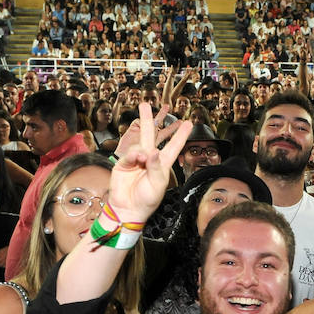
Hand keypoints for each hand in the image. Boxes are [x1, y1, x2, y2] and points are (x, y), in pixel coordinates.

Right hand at [104, 102, 189, 224]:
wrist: (128, 209)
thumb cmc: (147, 200)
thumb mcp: (157, 184)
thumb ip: (156, 167)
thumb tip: (153, 152)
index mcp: (163, 164)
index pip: (173, 146)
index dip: (180, 135)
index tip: (189, 123)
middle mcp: (150, 159)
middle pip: (151, 136)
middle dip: (149, 120)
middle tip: (145, 105)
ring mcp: (136, 160)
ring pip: (139, 143)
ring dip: (142, 147)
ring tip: (143, 158)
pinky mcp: (123, 164)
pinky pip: (129, 155)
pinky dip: (134, 155)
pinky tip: (138, 158)